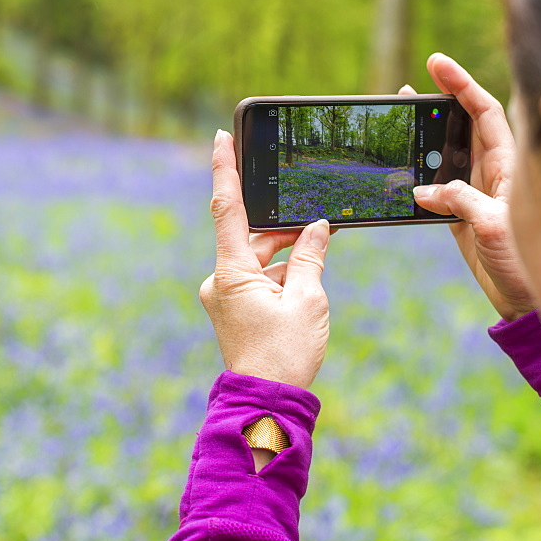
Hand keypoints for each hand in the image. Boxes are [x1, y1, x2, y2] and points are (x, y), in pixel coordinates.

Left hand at [199, 130, 331, 389]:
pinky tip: (307, 282)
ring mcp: (226, 296)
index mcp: (231, 273)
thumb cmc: (286, 354)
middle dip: (284, 228)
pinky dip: (282, 276)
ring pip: (259, 260)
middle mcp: (221, 281)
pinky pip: (258, 279)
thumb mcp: (308, 300)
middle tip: (315, 216)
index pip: (226, 208)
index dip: (224, 170)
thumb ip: (310, 257)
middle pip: (252, 237)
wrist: (267, 403)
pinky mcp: (234, 310)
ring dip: (288, 257)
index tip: (221, 136)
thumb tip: (316, 228)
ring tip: (319, 258)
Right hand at [406, 53, 535, 321]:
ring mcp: (477, 195)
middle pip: (463, 128)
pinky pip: (437, 191)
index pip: (485, 112)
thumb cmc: (525, 265)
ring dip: (425, 142)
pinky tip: (400, 176)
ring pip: (447, 157)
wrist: (525, 304)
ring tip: (400, 124)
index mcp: (509, 166)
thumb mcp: (492, 227)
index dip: (461, 85)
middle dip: (438, 106)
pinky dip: (418, 181)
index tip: (436, 64)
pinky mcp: (462, 218)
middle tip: (407, 92)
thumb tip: (423, 191)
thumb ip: (459, 201)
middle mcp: (494, 174)